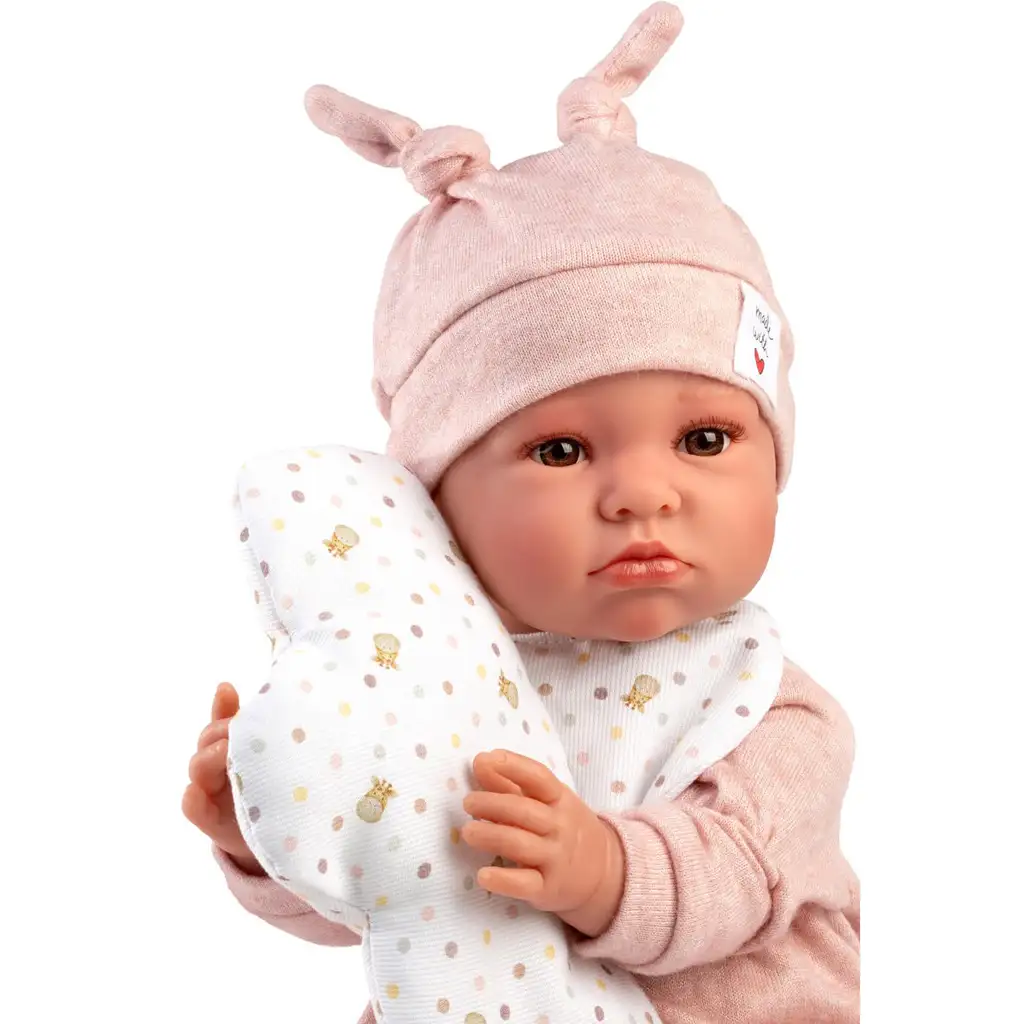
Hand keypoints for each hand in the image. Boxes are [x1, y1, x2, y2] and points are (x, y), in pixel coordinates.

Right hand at [181, 682, 263, 876]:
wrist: (281, 836)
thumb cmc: (278, 789)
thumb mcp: (277, 757)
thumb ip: (269, 729)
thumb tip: (264, 696)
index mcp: (234, 748)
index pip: (222, 720)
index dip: (222, 705)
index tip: (227, 690)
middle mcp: (219, 766)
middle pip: (207, 739)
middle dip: (220, 730)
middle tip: (240, 730)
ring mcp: (211, 791)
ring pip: (197, 767)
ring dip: (209, 757)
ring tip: (228, 753)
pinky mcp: (209, 820)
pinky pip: (192, 805)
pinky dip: (193, 797)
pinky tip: (199, 791)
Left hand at [462, 750, 624, 936]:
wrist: (605, 874)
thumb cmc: (564, 829)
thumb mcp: (547, 802)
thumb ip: (510, 783)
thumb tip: (479, 761)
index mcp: (560, 799)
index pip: (538, 778)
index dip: (512, 765)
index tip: (485, 759)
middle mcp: (560, 827)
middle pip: (524, 811)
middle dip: (492, 804)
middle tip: (468, 803)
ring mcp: (556, 858)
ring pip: (520, 844)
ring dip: (490, 836)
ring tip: (467, 832)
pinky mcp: (548, 889)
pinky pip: (524, 884)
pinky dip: (502, 880)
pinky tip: (482, 875)